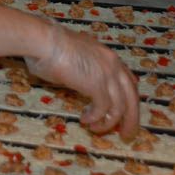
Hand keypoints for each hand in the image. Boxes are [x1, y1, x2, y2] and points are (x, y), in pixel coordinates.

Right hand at [25, 22, 138, 138]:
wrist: (43, 40)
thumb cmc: (47, 45)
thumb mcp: (71, 55)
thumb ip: (80, 67)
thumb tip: (72, 76)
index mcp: (107, 55)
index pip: (128, 80)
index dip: (128, 98)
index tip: (124, 111)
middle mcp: (112, 64)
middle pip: (132, 97)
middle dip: (131, 119)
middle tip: (125, 134)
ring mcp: (106, 75)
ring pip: (120, 107)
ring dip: (109, 123)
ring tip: (96, 129)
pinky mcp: (96, 85)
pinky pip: (103, 109)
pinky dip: (95, 118)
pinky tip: (84, 120)